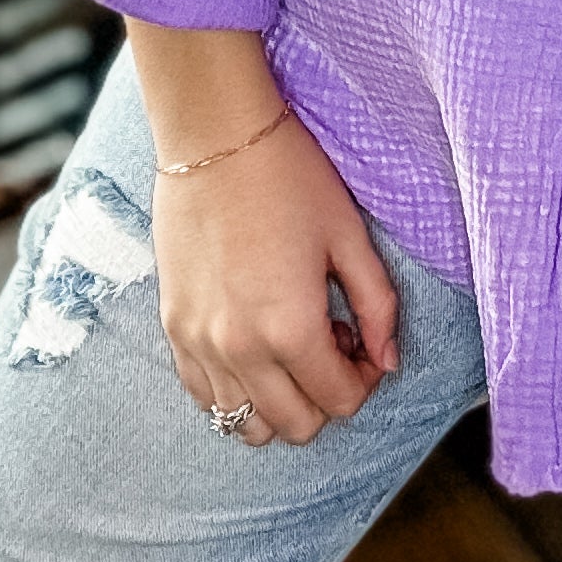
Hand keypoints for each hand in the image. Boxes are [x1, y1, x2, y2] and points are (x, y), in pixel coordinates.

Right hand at [131, 21, 399, 445]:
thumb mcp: (349, 236)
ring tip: (289, 341)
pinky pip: (203, 396)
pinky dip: (234, 389)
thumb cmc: (289, 176)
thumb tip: (388, 360)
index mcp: (290, 328)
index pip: (340, 402)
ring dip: (279, 400)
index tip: (361, 338)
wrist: (214, 135)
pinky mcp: (173, 327)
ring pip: (244, 424)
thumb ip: (378, 306)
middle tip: (331, 339)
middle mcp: (240, 350)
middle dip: (325, 394)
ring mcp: (199, 342)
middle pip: (295, 426)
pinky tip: (252, 343)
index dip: (363, 378)